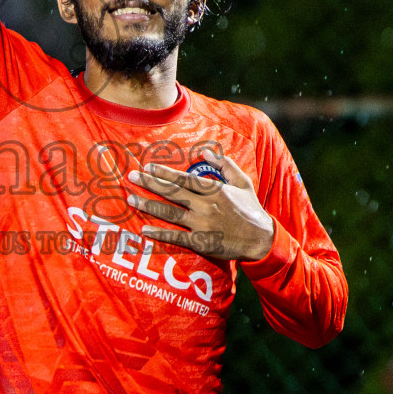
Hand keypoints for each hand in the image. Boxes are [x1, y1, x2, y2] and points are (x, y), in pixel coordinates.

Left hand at [126, 148, 275, 262]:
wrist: (261, 239)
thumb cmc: (252, 209)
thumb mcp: (243, 182)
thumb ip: (225, 165)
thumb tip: (206, 151)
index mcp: (215, 190)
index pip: (184, 179)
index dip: (165, 173)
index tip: (148, 166)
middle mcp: (205, 206)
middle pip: (173, 193)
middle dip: (150, 183)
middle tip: (131, 176)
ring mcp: (202, 225)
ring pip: (170, 213)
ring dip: (149, 205)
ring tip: (131, 198)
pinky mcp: (201, 242)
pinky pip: (177, 237)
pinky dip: (160, 234)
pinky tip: (144, 229)